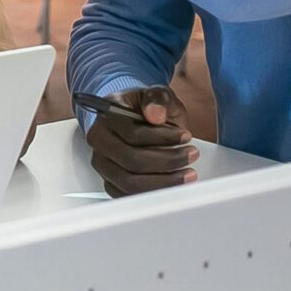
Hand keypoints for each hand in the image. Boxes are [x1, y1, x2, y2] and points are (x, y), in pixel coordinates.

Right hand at [82, 86, 198, 197]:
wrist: (135, 117)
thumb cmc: (145, 108)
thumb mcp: (156, 94)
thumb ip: (157, 99)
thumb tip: (156, 114)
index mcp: (107, 116)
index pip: (133, 134)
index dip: (163, 138)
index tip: (186, 136)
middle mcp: (99, 140)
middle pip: (131, 160)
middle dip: (167, 161)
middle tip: (190, 155)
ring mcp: (102, 163)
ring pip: (129, 182)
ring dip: (163, 182)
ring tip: (186, 174)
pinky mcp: (109, 181)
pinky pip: (128, 196)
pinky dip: (152, 194)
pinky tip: (172, 185)